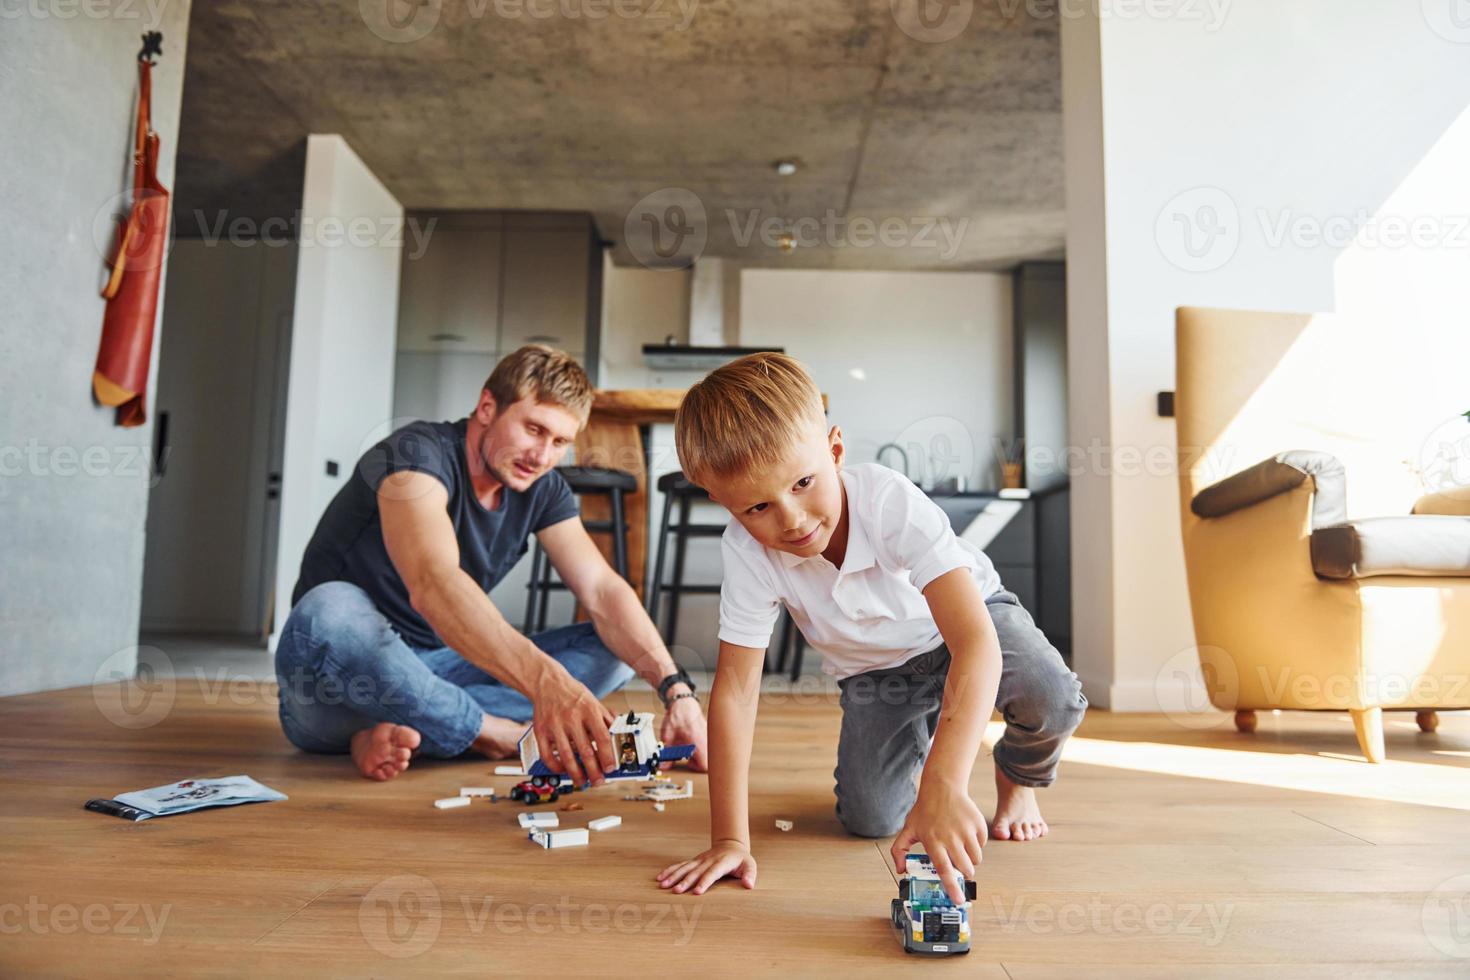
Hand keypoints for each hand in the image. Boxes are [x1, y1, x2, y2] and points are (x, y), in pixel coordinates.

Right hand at [530, 669, 615, 785]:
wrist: (548, 682)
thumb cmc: (573, 694)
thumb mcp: (594, 702)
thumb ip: (606, 720)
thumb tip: (619, 737)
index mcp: (589, 710)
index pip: (602, 737)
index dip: (608, 756)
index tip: (611, 768)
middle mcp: (572, 718)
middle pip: (586, 751)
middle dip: (594, 771)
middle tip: (598, 781)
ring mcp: (555, 725)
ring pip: (567, 756)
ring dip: (576, 774)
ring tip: (582, 781)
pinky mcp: (541, 731)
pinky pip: (547, 755)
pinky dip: (556, 767)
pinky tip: (563, 770)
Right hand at [657, 841, 756, 894]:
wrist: (731, 845)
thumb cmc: (741, 860)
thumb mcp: (750, 865)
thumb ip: (750, 875)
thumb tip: (749, 885)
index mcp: (722, 863)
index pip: (712, 873)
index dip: (705, 882)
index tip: (697, 891)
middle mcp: (708, 861)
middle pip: (695, 872)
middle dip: (685, 881)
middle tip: (676, 891)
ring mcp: (699, 860)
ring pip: (685, 868)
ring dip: (674, 876)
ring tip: (663, 885)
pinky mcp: (694, 861)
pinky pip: (680, 866)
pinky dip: (670, 871)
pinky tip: (660, 877)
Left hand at [658, 689, 707, 771]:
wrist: (684, 702)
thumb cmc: (678, 716)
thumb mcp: (667, 737)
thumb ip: (666, 754)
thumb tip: (663, 765)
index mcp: (698, 743)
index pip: (704, 765)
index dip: (695, 767)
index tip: (688, 762)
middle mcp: (707, 740)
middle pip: (709, 760)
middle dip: (699, 761)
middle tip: (689, 757)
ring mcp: (709, 736)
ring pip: (710, 752)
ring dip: (701, 754)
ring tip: (690, 748)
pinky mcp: (709, 733)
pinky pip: (709, 744)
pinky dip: (702, 746)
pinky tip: (692, 741)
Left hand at [889, 779, 985, 904]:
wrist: (942, 787)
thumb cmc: (924, 810)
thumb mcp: (908, 829)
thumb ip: (900, 850)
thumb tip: (901, 870)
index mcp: (934, 842)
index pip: (944, 870)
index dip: (952, 887)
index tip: (959, 899)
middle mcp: (951, 838)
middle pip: (965, 868)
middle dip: (964, 874)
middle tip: (958, 867)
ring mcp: (966, 830)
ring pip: (976, 859)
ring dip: (971, 860)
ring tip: (961, 850)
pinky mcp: (978, 824)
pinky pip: (982, 844)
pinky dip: (976, 845)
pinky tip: (966, 835)